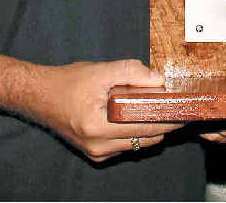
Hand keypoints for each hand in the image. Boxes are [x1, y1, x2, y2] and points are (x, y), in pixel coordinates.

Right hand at [31, 59, 183, 161]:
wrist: (39, 96)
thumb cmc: (66, 83)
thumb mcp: (100, 71)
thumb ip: (131, 72)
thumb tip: (159, 80)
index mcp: (98, 127)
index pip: (146, 126)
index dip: (169, 118)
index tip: (185, 110)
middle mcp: (98, 146)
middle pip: (146, 139)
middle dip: (164, 123)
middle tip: (177, 106)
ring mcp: (96, 153)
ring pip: (138, 144)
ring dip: (151, 128)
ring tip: (160, 108)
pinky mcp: (95, 153)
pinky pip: (126, 145)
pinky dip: (136, 132)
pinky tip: (139, 115)